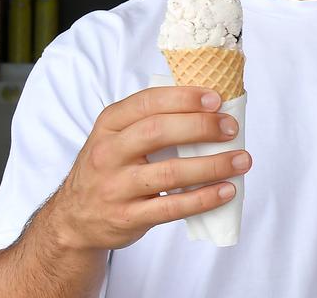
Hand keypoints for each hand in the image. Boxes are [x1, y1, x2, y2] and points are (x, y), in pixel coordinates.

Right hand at [43, 86, 250, 251]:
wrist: (73, 219)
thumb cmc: (110, 167)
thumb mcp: (117, 136)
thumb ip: (152, 120)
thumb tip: (212, 107)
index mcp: (109, 125)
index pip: (146, 102)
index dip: (183, 98)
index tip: (216, 99)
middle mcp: (107, 153)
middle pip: (158, 132)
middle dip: (201, 127)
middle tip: (232, 128)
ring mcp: (115, 187)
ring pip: (170, 172)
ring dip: (212, 165)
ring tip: (242, 160)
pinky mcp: (127, 217)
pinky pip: (171, 207)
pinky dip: (203, 199)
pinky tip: (226, 190)